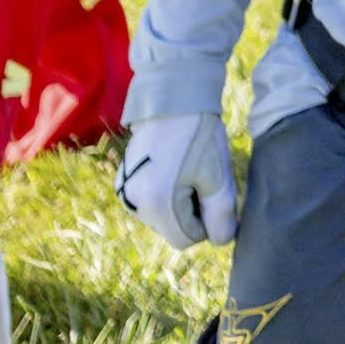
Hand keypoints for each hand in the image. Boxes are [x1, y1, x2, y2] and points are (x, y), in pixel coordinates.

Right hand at [116, 112, 236, 250]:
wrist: (171, 102)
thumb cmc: (199, 137)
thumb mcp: (217, 176)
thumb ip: (221, 214)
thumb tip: (222, 241)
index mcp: (158, 205)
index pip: (186, 240)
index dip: (206, 224)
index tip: (212, 194)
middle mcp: (135, 205)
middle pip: (173, 228)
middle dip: (192, 211)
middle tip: (202, 177)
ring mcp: (124, 195)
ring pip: (162, 216)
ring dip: (178, 202)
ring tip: (187, 169)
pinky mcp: (122, 184)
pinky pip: (149, 202)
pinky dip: (164, 193)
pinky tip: (172, 167)